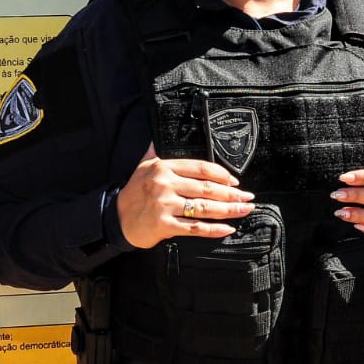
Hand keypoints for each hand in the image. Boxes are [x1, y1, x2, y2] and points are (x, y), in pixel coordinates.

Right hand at [116, 143, 254, 248]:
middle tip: (248, 198)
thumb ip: (154, 150)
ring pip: (204, 208)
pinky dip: (214, 229)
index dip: (221, 175)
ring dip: (229, 210)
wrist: (116, 218)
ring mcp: (164, 205)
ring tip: (245, 210)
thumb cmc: (134, 192)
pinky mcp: (164, 225)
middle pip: (207, 188)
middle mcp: (164, 184)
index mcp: (163, 167)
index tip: (236, 181)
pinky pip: (195, 228)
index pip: (200, 168)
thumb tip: (158, 134)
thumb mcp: (142, 166)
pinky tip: (228, 228)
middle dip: (232, 194)